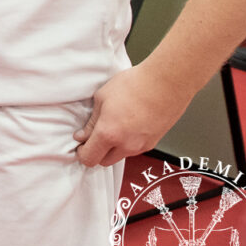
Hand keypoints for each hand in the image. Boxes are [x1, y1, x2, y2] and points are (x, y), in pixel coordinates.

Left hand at [74, 63, 192, 167]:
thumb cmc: (134, 85)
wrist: (165, 83)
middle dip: (96, 152)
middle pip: (104, 162)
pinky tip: (128, 125)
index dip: (81, 153)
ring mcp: (141, 146)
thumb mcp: (102, 98)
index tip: (80, 144)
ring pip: (120, 156)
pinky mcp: (153, 143)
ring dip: (113, 148)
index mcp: (108, 134)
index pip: (89, 158)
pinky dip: (127, 143)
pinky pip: (134, 149)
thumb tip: (82, 135)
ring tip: (114, 126)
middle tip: (94, 136)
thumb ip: (91, 122)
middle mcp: (125, 145)